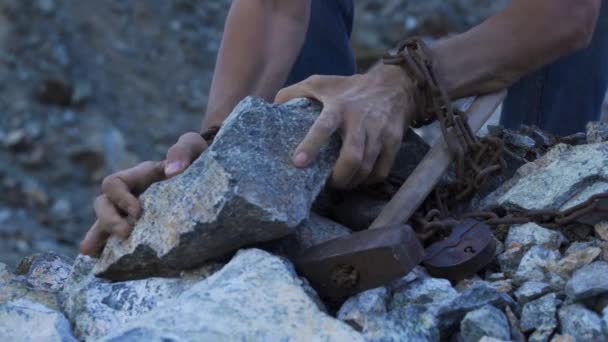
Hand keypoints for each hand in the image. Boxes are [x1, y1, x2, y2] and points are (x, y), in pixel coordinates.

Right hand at [80, 132, 206, 255]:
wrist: (215, 173)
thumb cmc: (198, 156)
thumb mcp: (193, 147)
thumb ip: (183, 151)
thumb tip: (171, 171)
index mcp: (139, 176)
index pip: (114, 184)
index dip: (121, 198)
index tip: (138, 212)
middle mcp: (130, 195)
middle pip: (102, 205)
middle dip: (109, 221)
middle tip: (126, 234)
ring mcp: (133, 213)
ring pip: (104, 224)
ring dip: (100, 239)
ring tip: (100, 256)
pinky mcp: (143, 229)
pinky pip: (118, 240)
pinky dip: (108, 252)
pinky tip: (103, 266)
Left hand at [275, 64, 415, 188]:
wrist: (393, 85)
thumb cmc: (348, 88)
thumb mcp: (319, 83)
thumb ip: (294, 93)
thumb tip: (271, 108)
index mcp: (339, 106)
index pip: (324, 127)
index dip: (311, 145)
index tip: (298, 162)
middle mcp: (360, 120)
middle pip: (352, 158)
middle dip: (339, 177)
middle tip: (329, 183)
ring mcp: (379, 132)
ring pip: (367, 168)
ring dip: (351, 182)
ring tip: (341, 183)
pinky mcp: (394, 142)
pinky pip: (381, 171)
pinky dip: (368, 180)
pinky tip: (358, 178)